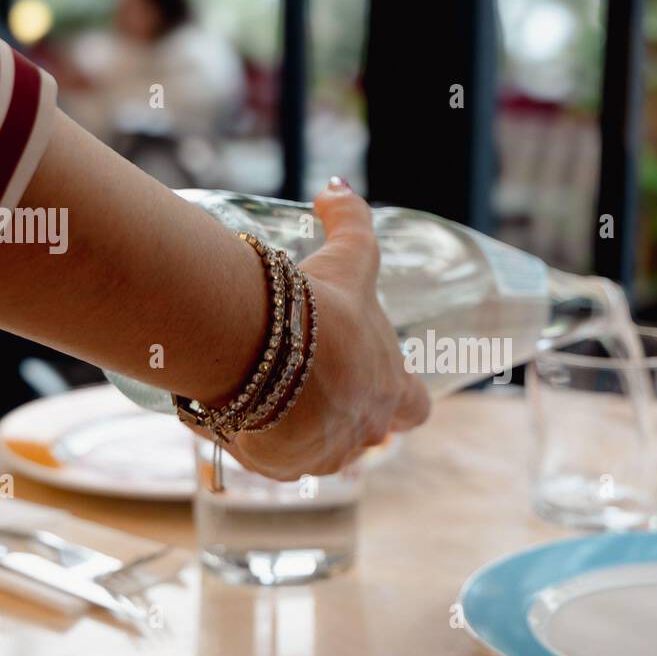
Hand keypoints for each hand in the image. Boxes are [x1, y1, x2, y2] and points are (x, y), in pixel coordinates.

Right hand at [221, 181, 430, 479]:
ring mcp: (327, 454)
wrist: (275, 353)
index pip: (414, 406)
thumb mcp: (350, 260)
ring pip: (318, 453)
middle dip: (343, 418)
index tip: (378, 381)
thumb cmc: (324, 311)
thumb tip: (334, 189)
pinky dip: (263, 443)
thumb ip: (350, 220)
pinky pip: (276, 462)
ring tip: (269, 398)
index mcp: (393, 389)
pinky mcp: (285, 466)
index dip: (401, 396)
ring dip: (300, 432)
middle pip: (365, 436)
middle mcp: (367, 428)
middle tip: (312, 393)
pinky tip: (242, 416)